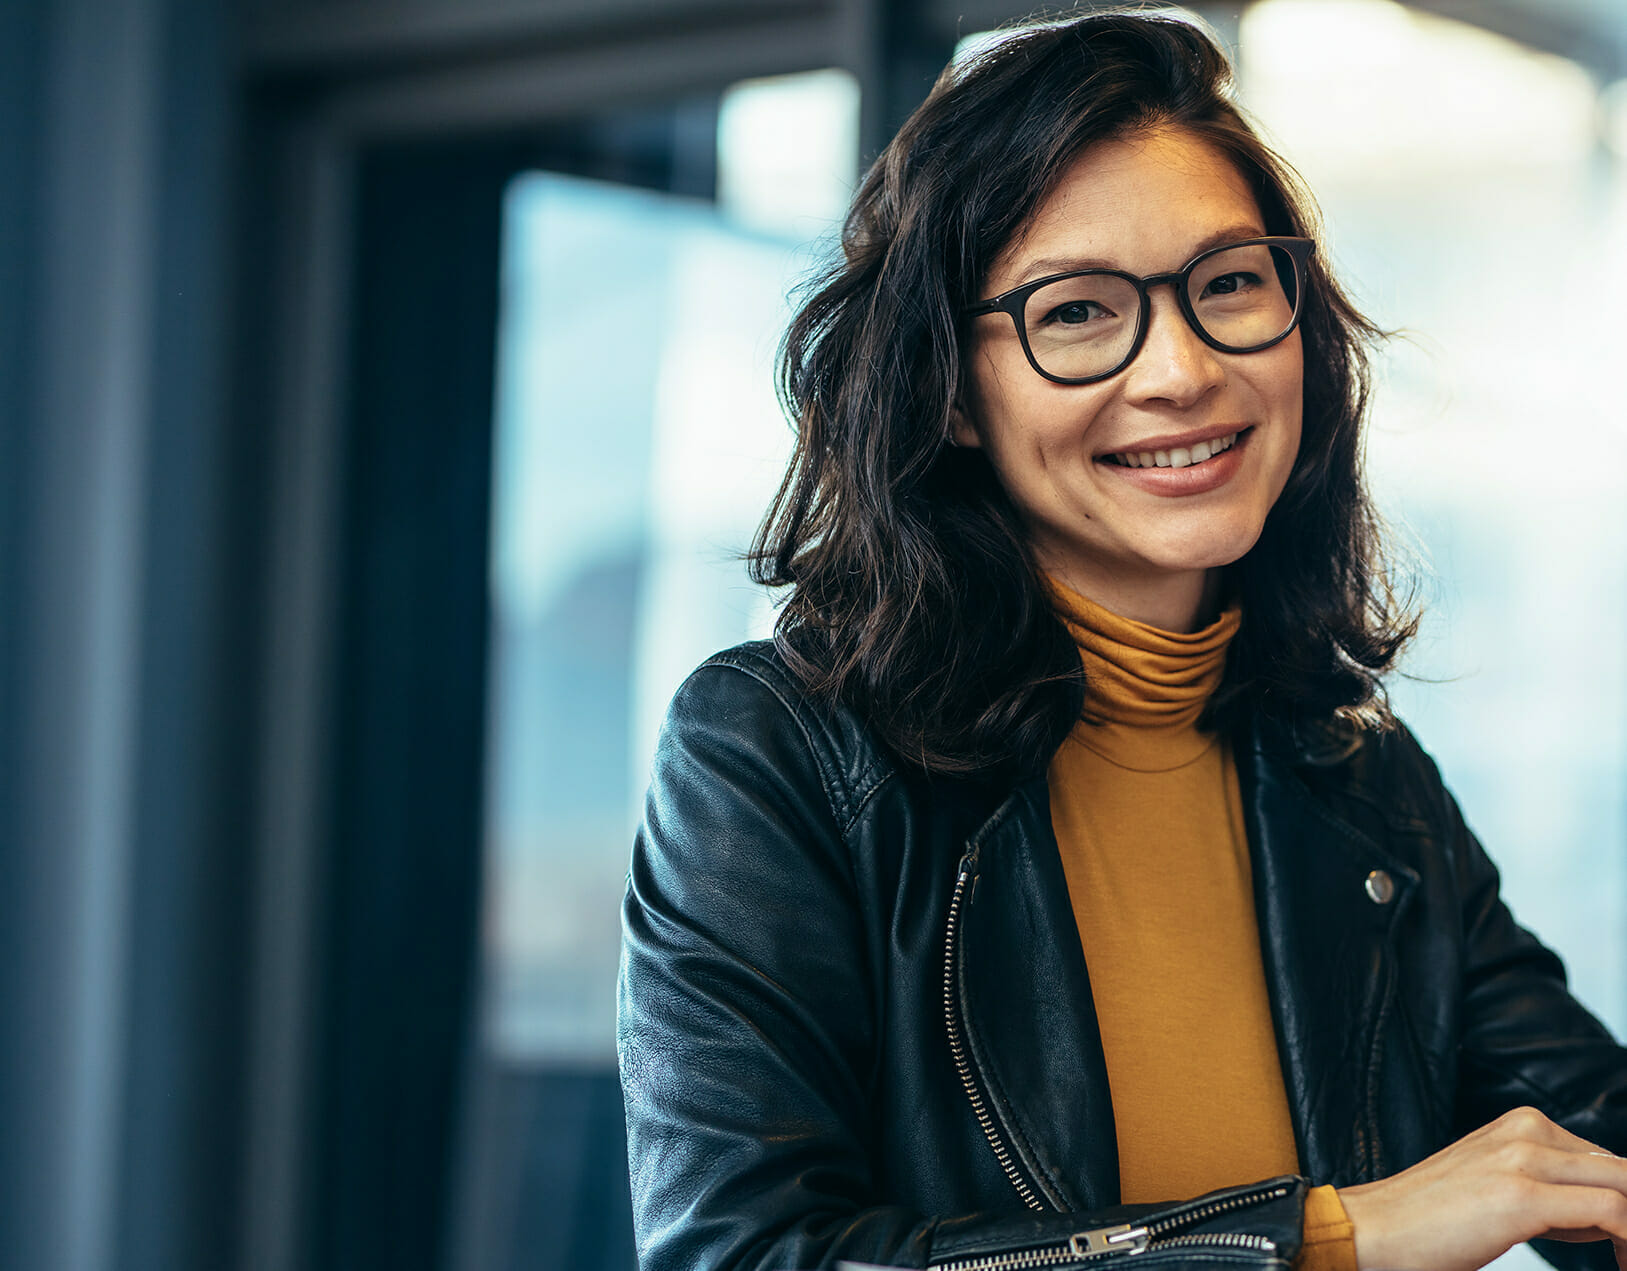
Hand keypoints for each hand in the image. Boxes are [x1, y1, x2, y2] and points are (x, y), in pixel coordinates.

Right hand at [1337, 1106, 1626, 1270]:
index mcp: (1523, 1124)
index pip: (1609, 1163)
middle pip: (1624, 1171)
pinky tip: (1621, 1264)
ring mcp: (1525, 1157)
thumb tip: (1609, 1217)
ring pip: (1625, 1186)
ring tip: (1626, 1265)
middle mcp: (1528, 1129)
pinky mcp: (1522, 1195)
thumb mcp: (1497, 1190)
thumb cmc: (1429, 1221)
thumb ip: (1552, 1192)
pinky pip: (1612, 1213)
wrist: (1373, 1228)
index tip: (1624, 1248)